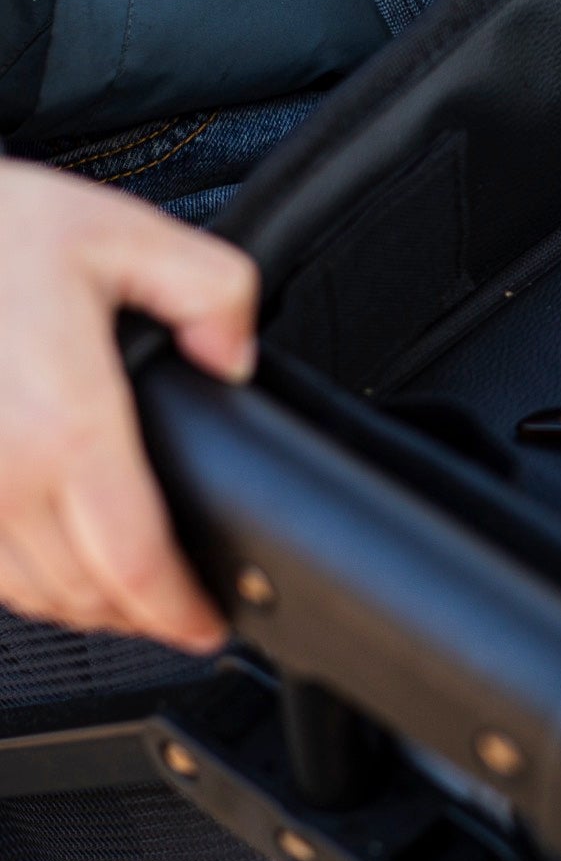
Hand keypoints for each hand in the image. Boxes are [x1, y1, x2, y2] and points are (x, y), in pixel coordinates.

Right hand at [0, 160, 257, 650]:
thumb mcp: (126, 235)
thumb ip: (213, 292)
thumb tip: (237, 360)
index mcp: (64, 425)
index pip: (134, 560)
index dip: (179, 610)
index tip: (209, 625)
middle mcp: (0, 475)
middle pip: (83, 593)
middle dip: (143, 615)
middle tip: (184, 613)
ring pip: (26, 593)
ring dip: (84, 607)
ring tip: (132, 597)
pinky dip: (27, 582)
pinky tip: (61, 563)